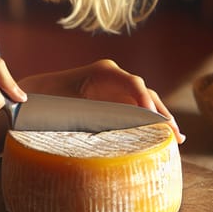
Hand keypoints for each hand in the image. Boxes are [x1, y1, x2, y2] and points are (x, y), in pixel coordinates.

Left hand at [18, 59, 184, 142]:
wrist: (36, 96)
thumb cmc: (48, 100)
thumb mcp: (66, 107)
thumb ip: (88, 115)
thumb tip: (108, 131)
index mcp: (103, 72)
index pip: (133, 83)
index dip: (146, 100)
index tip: (155, 118)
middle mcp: (114, 77)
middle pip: (145, 93)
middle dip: (161, 113)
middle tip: (174, 135)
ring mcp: (117, 88)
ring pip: (145, 102)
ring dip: (160, 119)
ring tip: (176, 139)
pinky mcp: (117, 100)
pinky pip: (138, 109)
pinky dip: (150, 121)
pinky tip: (163, 136)